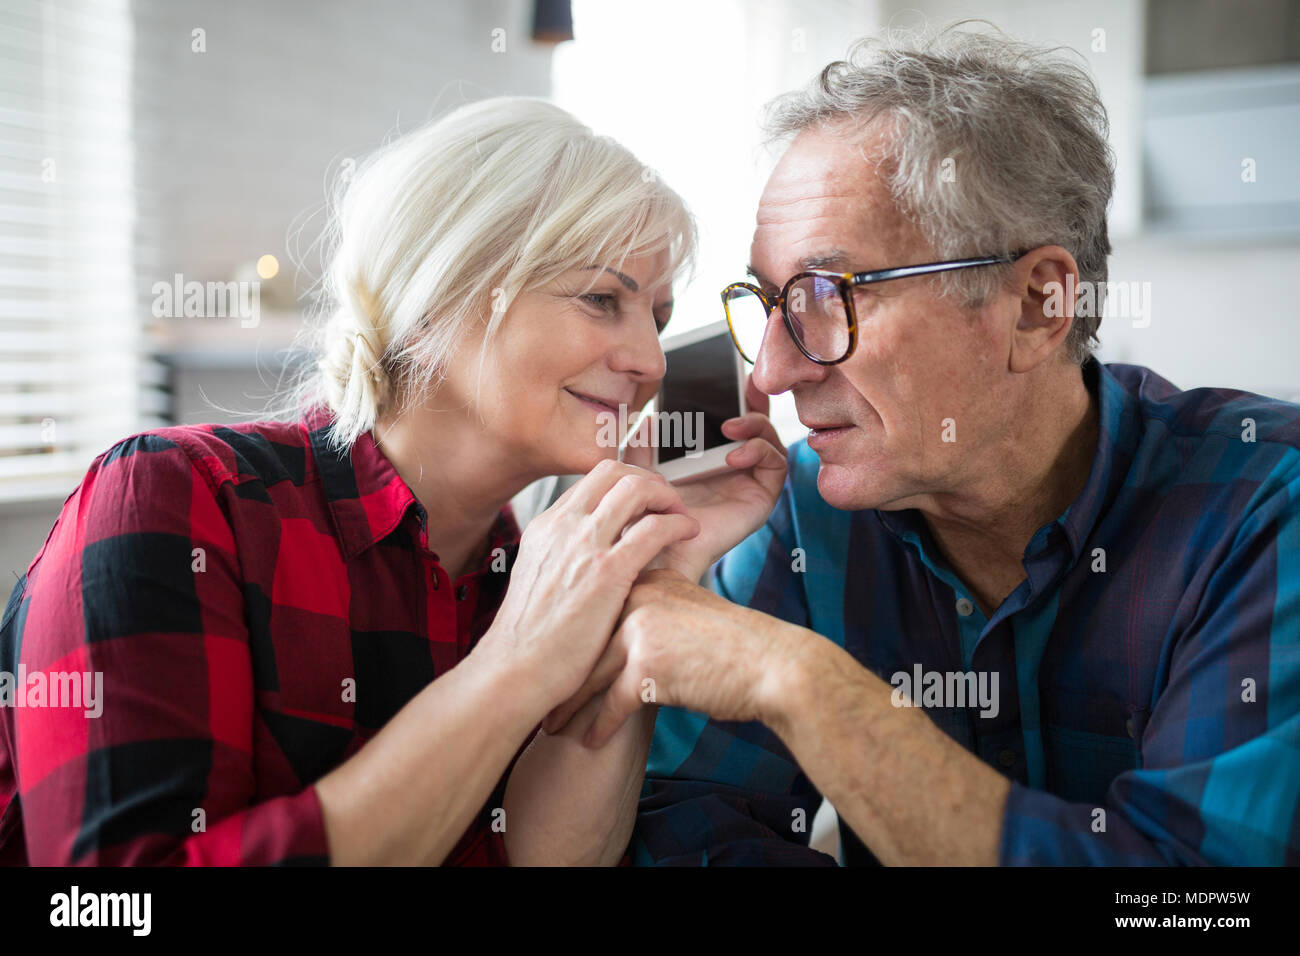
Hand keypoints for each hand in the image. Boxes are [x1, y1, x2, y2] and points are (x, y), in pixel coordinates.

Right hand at [476, 460, 700, 708]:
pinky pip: (655, 528)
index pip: (593, 479)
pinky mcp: (608, 572)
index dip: (627, 481)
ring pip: (636, 488)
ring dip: (667, 495)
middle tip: (667, 503)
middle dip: (649, 479)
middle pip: (615, 471)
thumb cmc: (530, 638)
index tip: (646, 500)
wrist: (514, 670)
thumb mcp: (538, 578)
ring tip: (680, 515)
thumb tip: (587, 553)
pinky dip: (679, 522)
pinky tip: (690, 532)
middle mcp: (564, 526)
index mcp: (547, 526)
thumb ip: (562, 556)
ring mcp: (585, 546)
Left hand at [541, 568, 798, 746]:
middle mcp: (639, 598)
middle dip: (564, 678)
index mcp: (650, 582)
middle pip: (588, 644)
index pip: (599, 613)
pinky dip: (599, 727)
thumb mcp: (693, 615)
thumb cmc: (739, 650)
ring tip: (554, 728)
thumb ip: (659, 618)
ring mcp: (641, 629)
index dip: (574, 645)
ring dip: (570, 708)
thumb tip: (627, 640)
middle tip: (542, 702)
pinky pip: (612, 703)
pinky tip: (589, 742)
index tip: (555, 666)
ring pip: (591, 676)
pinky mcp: (648, 665)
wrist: (775, 666)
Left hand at [623, 375, 787, 581]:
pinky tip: (735, 455)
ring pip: (771, 441)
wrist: (658, 552)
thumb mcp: (640, 474)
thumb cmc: (650, 518)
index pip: (731, 422)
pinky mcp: (762, 498)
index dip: (739, 397)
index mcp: (709, 460)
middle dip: (756, 402)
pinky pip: (776, 466)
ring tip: (730, 428)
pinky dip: (760, 451)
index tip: (735, 376)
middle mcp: (734, 470)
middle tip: (746, 385)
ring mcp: (750, 483)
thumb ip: (642, 448)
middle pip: (759, 426)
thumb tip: (648, 419)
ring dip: (756, 425)